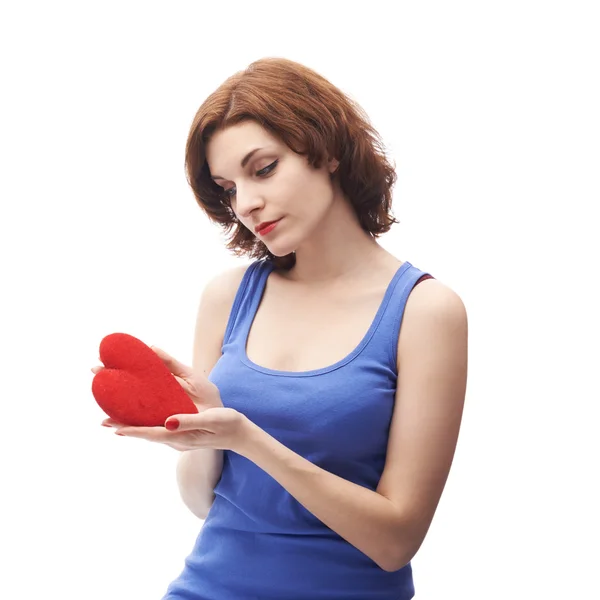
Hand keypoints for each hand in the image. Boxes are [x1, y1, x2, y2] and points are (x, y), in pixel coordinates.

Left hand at [92, 346, 234, 450]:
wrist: (239, 434)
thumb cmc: (227, 424)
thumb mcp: (211, 420)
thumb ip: (189, 421)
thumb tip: (168, 421)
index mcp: (181, 436)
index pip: (152, 433)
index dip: (132, 430)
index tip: (113, 427)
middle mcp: (175, 439)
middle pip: (145, 433)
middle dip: (124, 426)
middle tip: (102, 420)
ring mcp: (177, 437)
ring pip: (149, 431)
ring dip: (131, 425)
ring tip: (112, 418)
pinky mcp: (180, 432)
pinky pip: (157, 428)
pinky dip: (143, 423)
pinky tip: (138, 416)